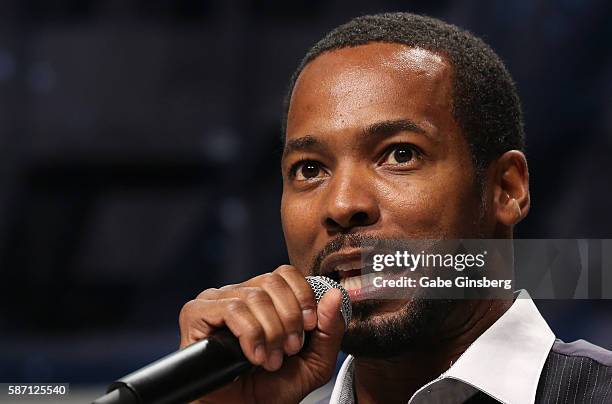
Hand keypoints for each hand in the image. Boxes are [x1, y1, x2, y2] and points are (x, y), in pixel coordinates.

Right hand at [178, 265, 345, 403]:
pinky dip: (250, 334)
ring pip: (254, 296)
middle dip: (289, 318)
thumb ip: (329, 330)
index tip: (309, 326)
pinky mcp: (196, 314)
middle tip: (290, 349)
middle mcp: (239, 294)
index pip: (285, 273)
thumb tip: (336, 295)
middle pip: (272, 281)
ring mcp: (216, 302)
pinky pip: (231, 308)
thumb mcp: (314, 363)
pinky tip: (253, 357)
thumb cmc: (270, 390)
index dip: (303, 296)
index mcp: (264, 299)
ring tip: (271, 360)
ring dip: (270, 332)